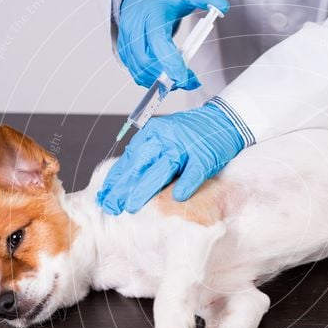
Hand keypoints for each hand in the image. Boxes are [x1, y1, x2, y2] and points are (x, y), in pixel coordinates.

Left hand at [97, 103, 243, 214]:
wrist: (223, 121)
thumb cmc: (191, 135)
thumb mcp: (164, 139)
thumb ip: (147, 156)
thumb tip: (123, 181)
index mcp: (153, 133)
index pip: (130, 158)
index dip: (116, 178)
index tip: (103, 196)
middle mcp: (166, 138)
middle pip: (141, 164)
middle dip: (124, 187)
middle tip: (111, 206)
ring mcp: (186, 147)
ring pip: (162, 169)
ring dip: (146, 188)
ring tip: (132, 206)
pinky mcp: (205, 156)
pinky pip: (195, 172)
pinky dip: (187, 184)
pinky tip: (178, 198)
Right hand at [117, 0, 228, 89]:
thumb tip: (224, 8)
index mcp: (150, 12)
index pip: (158, 42)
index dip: (170, 62)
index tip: (184, 77)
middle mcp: (134, 26)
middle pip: (146, 61)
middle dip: (167, 76)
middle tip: (187, 80)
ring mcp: (126, 40)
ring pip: (139, 71)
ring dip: (160, 81)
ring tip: (179, 78)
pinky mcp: (124, 50)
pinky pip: (136, 72)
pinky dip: (151, 79)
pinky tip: (166, 75)